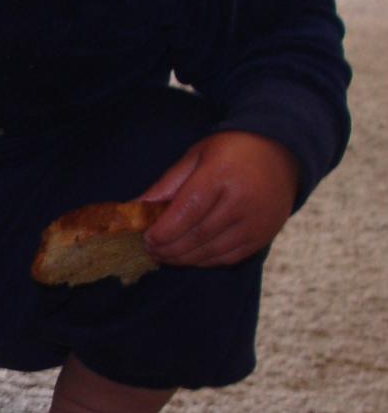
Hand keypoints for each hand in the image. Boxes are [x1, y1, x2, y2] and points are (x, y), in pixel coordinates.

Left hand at [140, 131, 299, 267]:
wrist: (280, 154)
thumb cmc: (230, 152)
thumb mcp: (194, 157)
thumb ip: (165, 186)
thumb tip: (132, 208)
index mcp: (221, 175)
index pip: (187, 211)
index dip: (164, 230)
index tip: (146, 238)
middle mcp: (242, 201)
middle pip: (197, 236)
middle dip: (168, 249)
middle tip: (151, 251)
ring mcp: (256, 222)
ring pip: (211, 251)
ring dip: (183, 259)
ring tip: (165, 255)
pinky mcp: (263, 236)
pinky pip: (228, 257)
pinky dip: (204, 260)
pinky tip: (189, 256)